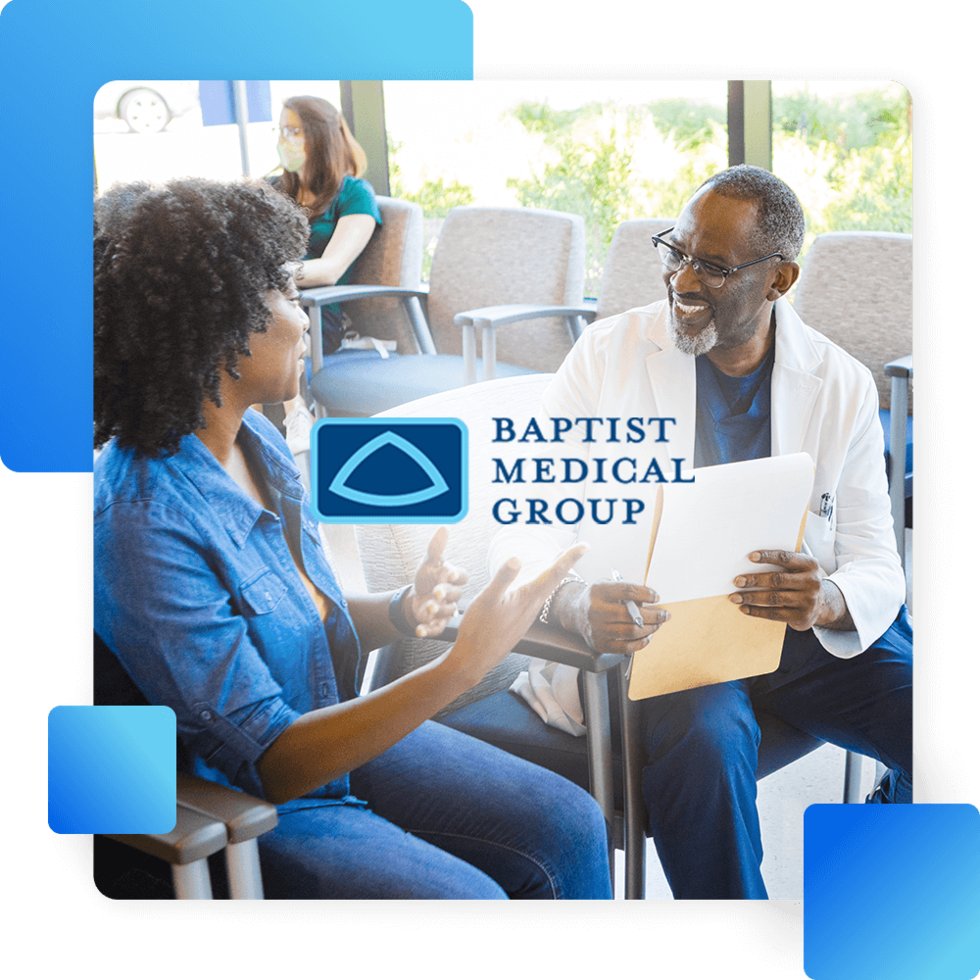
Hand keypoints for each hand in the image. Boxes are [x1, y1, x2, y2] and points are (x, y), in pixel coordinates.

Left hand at [404, 527, 467, 637]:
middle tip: (437, 592)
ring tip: (429, 608)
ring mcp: (446, 610)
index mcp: (452, 578)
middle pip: (455, 594)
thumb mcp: (428, 563)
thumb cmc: (427, 578)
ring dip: (438, 611)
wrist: (417, 598)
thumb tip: (443, 527)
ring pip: (447, 612)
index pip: (462, 576)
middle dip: (446, 593)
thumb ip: (435, 548)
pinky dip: (427, 631)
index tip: (450, 574)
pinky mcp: (438, 623)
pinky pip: (436, 629)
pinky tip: (419, 631)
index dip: (457, 575)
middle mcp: (452, 595)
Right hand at [448, 544, 590, 687]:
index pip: (555, 573)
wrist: (475, 660)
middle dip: (567, 562)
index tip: (586, 546)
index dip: (570, 557)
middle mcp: (532, 606)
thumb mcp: (487, 599)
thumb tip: (517, 558)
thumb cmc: (479, 630)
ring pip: (546, 589)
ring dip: (555, 573)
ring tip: (559, 560)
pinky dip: (542, 585)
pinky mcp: (519, 621)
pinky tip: (535, 585)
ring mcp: (527, 615)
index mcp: (528, 597)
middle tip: (580, 549)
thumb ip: (503, 578)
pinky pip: (536, 598)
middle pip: (554, 579)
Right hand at [555, 579, 668, 653]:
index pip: (627, 591)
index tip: (656, 597)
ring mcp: (597, 629)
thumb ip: (625, 591)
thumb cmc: (597, 598)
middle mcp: (595, 610)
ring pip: (631, 632)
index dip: (645, 594)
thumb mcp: (607, 585)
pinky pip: (626, 647)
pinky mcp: (599, 644)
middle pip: (632, 615)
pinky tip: (647, 636)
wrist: (575, 613)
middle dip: (654, 615)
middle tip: (665, 615)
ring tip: (657, 624)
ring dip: (650, 629)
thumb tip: (651, 602)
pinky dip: (641, 643)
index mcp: (598, 591)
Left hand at [729, 550, 851, 630]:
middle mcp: (812, 582)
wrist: (822, 605)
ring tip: (734, 597)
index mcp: (810, 565)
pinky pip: (775, 614)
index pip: (786, 558)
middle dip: (754, 580)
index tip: (750, 556)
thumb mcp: (799, 568)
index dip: (768, 556)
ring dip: (751, 597)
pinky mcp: (802, 617)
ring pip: (774, 598)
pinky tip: (744, 608)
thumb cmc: (800, 580)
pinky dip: (757, 611)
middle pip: (777, 580)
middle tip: (736, 581)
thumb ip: (781, 564)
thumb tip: (747, 561)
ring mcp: (808, 601)